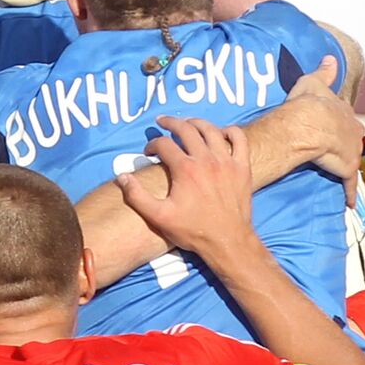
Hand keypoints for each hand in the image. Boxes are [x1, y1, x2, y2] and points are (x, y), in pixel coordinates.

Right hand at [116, 116, 251, 267]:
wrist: (227, 242)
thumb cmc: (192, 231)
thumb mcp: (158, 217)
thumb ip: (137, 196)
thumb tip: (122, 177)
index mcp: (185, 169)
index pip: (164, 144)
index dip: (152, 145)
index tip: (148, 152)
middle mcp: (206, 160)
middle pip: (187, 129)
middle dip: (171, 123)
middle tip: (162, 122)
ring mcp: (227, 162)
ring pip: (211, 130)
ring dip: (197, 122)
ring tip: (187, 123)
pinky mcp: (242, 168)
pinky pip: (239, 139)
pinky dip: (230, 131)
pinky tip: (220, 134)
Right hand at [285, 55, 362, 205]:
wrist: (308, 125)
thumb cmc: (307, 104)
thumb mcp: (314, 82)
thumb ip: (324, 72)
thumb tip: (330, 58)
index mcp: (345, 113)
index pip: (346, 120)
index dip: (339, 125)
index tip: (334, 129)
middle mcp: (354, 132)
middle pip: (353, 140)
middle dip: (347, 145)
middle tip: (336, 150)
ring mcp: (352, 152)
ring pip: (352, 160)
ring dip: (347, 166)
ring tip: (338, 171)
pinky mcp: (347, 170)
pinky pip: (349, 184)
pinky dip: (349, 194)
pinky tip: (349, 203)